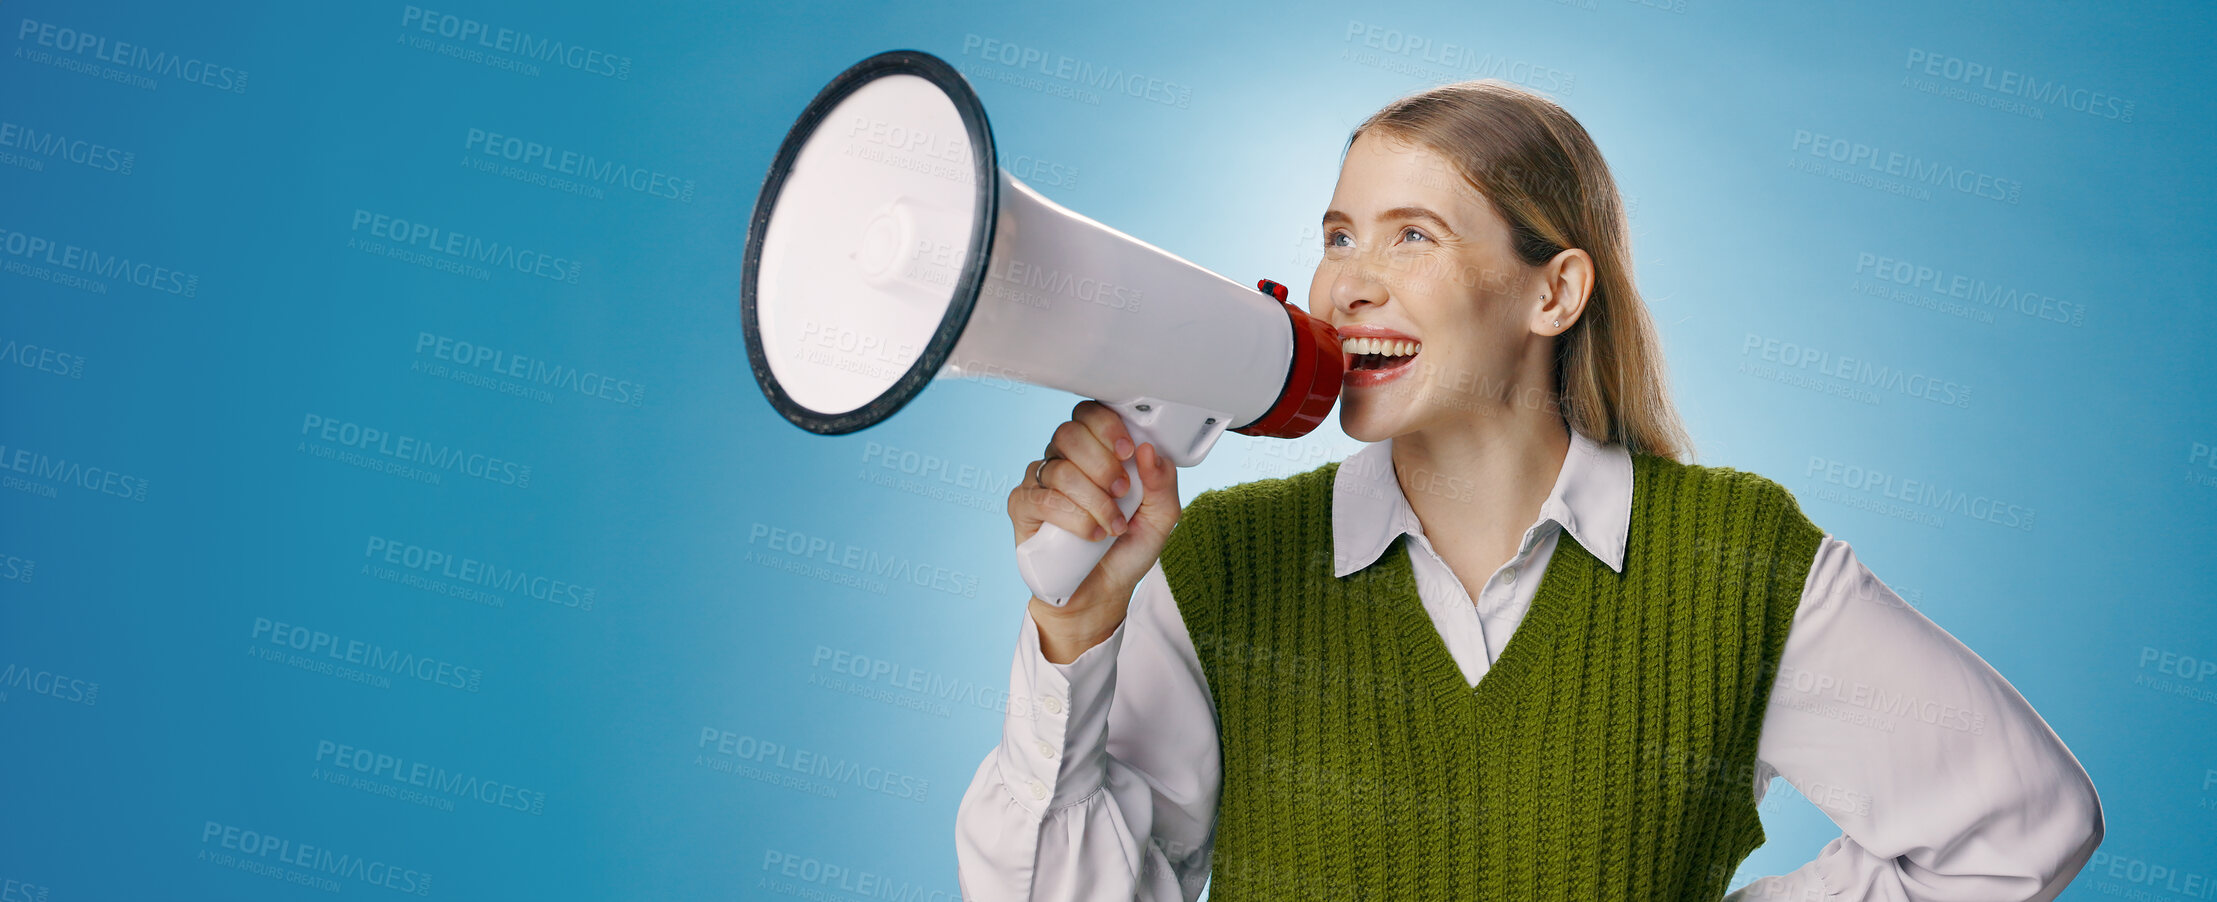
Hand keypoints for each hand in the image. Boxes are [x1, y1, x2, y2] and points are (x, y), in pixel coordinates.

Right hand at [1009, 401, 1181, 659]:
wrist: (1101, 591)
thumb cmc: (1127, 549)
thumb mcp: (1161, 518)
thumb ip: (1163, 484)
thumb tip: (1150, 451)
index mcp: (1095, 449)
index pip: (1090, 413)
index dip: (1107, 426)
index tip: (1128, 452)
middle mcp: (1064, 458)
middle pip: (1070, 434)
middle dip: (1103, 464)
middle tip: (1122, 493)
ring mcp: (1040, 481)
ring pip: (1061, 470)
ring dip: (1094, 500)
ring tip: (1112, 526)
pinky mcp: (1022, 506)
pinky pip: (1043, 500)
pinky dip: (1073, 518)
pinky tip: (1090, 534)